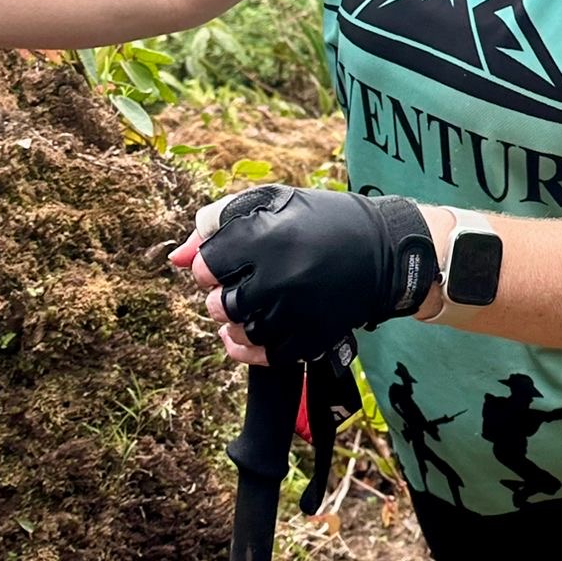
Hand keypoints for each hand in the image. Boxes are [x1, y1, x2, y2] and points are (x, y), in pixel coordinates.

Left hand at [169, 185, 438, 365]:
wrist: (386, 249)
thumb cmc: (322, 220)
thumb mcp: (273, 203)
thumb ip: (219, 223)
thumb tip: (175, 260)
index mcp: (268, 236)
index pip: (206, 267)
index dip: (211, 266)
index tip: (228, 262)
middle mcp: (281, 276)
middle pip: (219, 305)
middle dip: (222, 297)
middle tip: (240, 286)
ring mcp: (298, 311)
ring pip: (241, 333)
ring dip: (236, 323)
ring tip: (250, 308)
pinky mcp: (314, 336)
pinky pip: (266, 356)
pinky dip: (250, 350)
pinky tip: (250, 335)